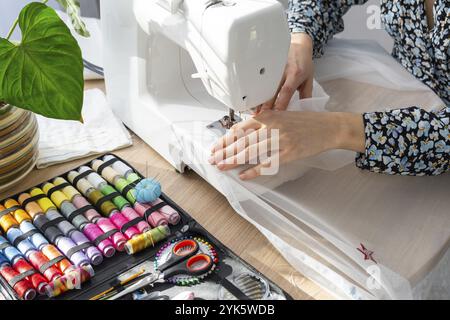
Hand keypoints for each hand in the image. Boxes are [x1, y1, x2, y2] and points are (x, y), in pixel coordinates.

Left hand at [209, 111, 364, 179]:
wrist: (329, 127)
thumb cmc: (305, 121)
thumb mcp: (282, 114)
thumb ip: (264, 121)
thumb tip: (242, 131)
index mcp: (269, 116)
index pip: (240, 128)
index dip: (225, 139)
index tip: (216, 146)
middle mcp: (272, 127)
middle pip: (242, 141)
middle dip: (224, 151)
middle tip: (212, 159)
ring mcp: (280, 140)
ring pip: (251, 152)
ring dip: (234, 160)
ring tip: (221, 167)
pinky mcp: (289, 154)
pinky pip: (268, 164)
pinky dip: (254, 170)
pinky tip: (243, 175)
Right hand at [257, 33, 313, 112]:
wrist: (298, 44)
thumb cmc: (303, 63)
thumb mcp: (309, 79)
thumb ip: (306, 95)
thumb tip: (304, 111)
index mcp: (295, 74)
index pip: (286, 91)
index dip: (280, 103)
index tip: (275, 114)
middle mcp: (282, 71)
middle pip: (271, 90)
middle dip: (265, 105)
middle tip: (261, 117)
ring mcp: (273, 68)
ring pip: (263, 86)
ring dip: (259, 100)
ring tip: (255, 112)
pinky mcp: (266, 65)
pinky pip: (260, 80)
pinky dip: (256, 91)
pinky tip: (253, 101)